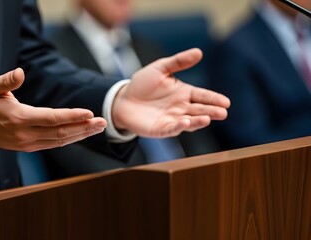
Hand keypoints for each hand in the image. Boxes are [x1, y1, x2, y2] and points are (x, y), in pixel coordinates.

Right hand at [0, 68, 106, 151]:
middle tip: (102, 122)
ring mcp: (28, 143)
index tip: (89, 113)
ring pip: (59, 141)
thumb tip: (21, 72)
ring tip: (97, 127)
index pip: (51, 118)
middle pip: (60, 132)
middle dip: (83, 127)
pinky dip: (69, 139)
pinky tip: (81, 133)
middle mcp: (25, 134)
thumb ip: (6, 80)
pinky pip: (53, 144)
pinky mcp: (29, 147)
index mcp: (18, 118)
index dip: (71, 116)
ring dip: (80, 134)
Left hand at [112, 48, 230, 137]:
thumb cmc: (142, 84)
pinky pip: (172, 128)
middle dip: (212, 111)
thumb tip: (199, 52)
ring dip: (199, 121)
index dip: (214, 99)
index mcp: (184, 93)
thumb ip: (178, 62)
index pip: (203, 96)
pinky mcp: (161, 129)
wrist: (123, 99)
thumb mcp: (160, 68)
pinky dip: (180, 126)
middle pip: (200, 110)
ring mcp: (172, 119)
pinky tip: (186, 122)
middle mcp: (181, 107)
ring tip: (208, 119)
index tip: (226, 102)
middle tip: (223, 112)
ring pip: (190, 121)